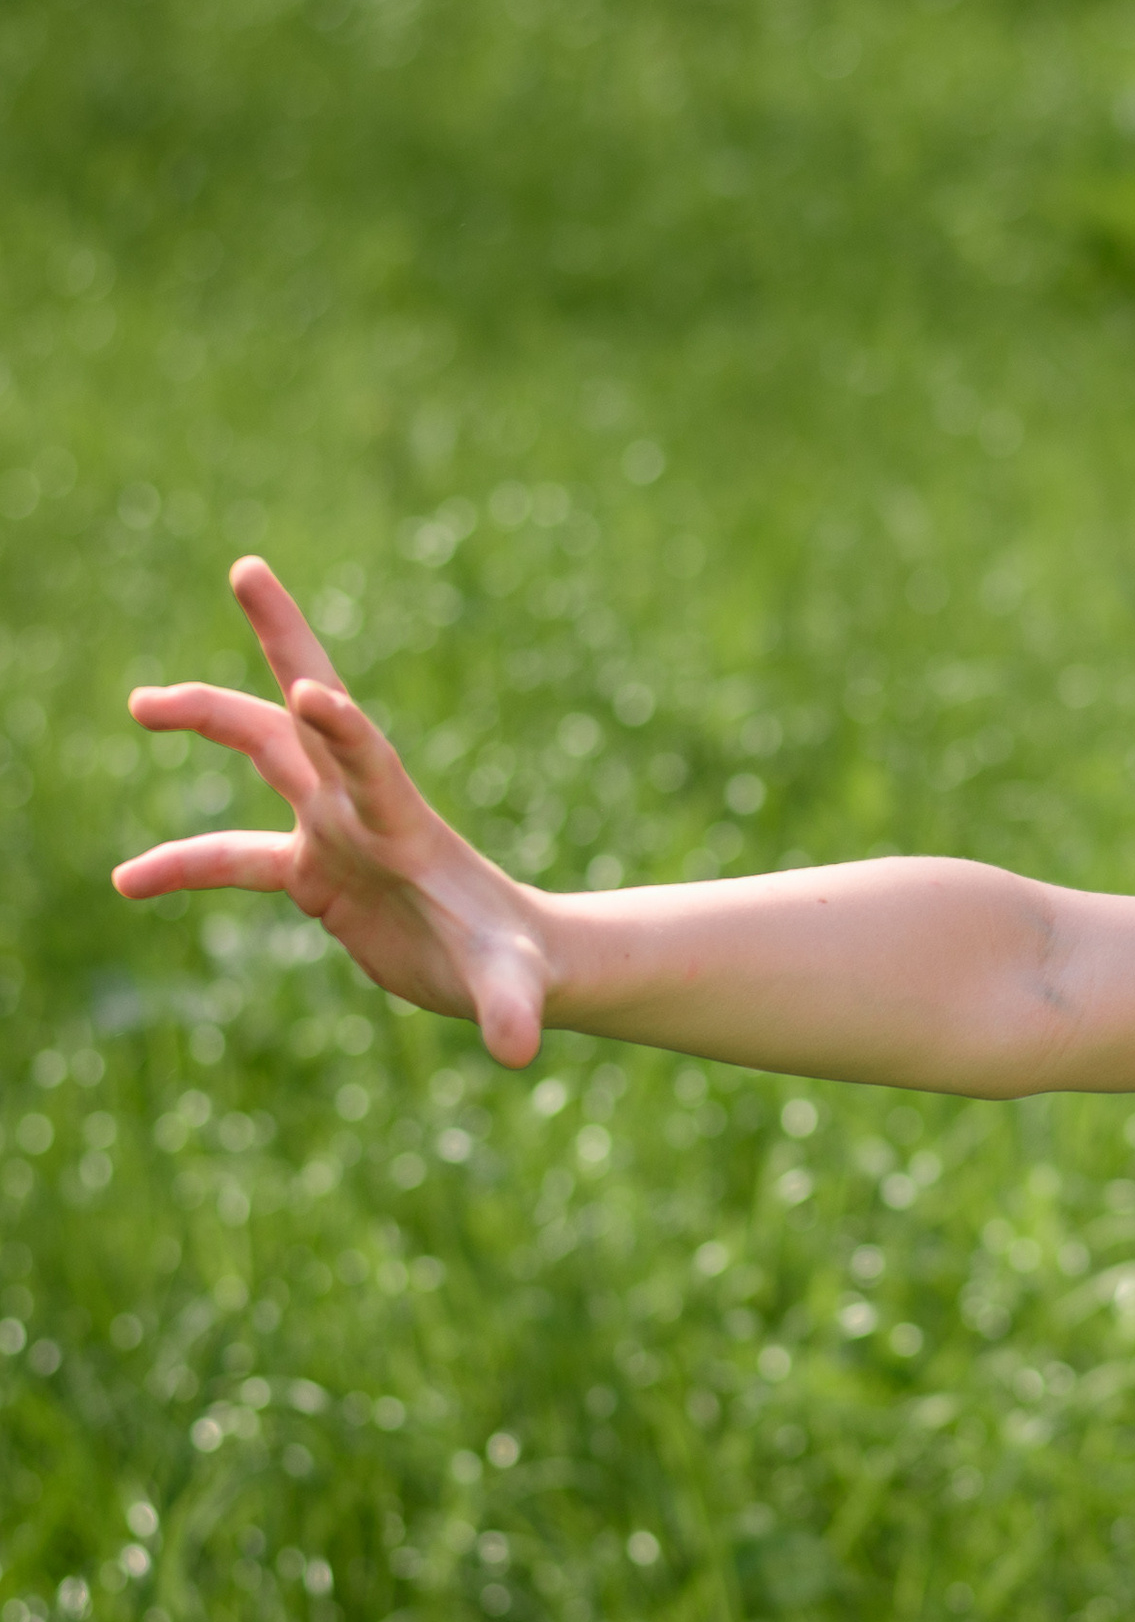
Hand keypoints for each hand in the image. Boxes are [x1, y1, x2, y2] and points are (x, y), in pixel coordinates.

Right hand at [113, 558, 551, 1065]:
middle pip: (306, 711)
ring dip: (205, 717)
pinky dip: (181, 865)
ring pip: (260, 750)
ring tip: (138, 702)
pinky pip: (231, 858)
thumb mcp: (519, 989)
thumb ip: (513, 1010)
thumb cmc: (521, 967)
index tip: (316, 693)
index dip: (344, 729)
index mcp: (405, 823)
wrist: (511, 967)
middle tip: (249, 569)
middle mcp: (362, 808)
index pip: (370, 762)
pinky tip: (127, 881)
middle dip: (283, 637)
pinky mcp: (313, 871)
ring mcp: (332, 831)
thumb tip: (518, 1052)